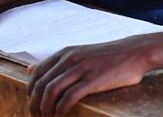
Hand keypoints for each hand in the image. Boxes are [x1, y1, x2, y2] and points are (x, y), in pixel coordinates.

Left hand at [27, 37, 151, 116]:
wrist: (134, 52)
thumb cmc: (106, 57)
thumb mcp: (78, 54)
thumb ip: (54, 63)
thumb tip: (29, 69)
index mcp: (65, 53)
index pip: (37, 74)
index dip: (30, 92)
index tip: (33, 104)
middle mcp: (70, 58)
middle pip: (41, 84)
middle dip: (35, 104)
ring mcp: (81, 68)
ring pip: (51, 91)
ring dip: (45, 110)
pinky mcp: (93, 80)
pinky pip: (69, 97)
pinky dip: (60, 110)